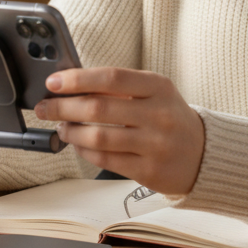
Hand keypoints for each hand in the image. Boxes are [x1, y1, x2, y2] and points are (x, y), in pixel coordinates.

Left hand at [34, 67, 205, 196]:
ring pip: (99, 137)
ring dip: (71, 131)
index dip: (77, 79)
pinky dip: (84, 150)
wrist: (203, 153)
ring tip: (60, 126)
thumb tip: (71, 85)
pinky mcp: (148, 170)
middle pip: (99, 108)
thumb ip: (119, 87)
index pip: (111, 77)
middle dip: (63, 107)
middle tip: (45, 107)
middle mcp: (158, 114)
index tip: (54, 82)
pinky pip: (105, 159)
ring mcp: (154, 144)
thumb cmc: (169, 116)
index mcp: (158, 86)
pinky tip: (77, 143)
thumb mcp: (154, 92)